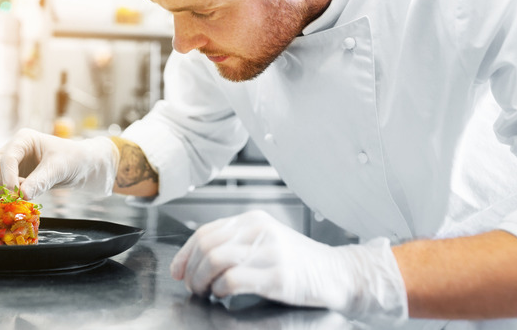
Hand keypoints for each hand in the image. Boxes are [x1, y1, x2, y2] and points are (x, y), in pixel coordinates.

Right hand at [0, 128, 118, 199]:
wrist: (81, 167)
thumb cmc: (73, 159)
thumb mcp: (59, 168)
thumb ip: (41, 181)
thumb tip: (22, 195)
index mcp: (23, 139)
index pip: (7, 158)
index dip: (8, 177)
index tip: (16, 194)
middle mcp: (13, 149)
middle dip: (3, 183)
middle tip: (19, 196)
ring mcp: (11, 163)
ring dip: (2, 190)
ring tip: (25, 194)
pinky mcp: (12, 176)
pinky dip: (5, 194)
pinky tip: (23, 196)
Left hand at [170, 210, 407, 324]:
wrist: (337, 273)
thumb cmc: (299, 262)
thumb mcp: (266, 242)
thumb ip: (236, 244)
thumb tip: (195, 259)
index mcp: (253, 220)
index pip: (205, 231)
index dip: (185, 254)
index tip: (178, 271)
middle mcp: (259, 230)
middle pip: (206, 245)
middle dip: (191, 270)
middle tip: (193, 287)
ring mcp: (269, 252)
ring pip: (215, 260)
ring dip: (202, 281)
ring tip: (206, 292)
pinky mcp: (277, 275)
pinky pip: (233, 280)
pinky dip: (221, 291)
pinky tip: (225, 296)